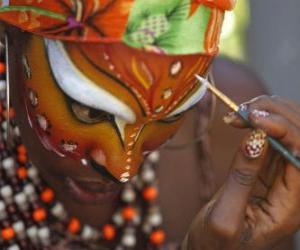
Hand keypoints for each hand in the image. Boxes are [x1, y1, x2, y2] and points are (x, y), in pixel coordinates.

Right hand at [184, 95, 299, 249]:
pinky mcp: (266, 169)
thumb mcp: (224, 217)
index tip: (253, 119)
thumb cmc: (215, 244)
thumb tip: (256, 137)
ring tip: (239, 112)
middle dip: (276, 116)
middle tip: (244, 110)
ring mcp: (281, 177)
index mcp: (292, 206)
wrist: (209, 249)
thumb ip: (241, 178)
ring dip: (267, 115)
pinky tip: (241, 119)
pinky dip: (257, 124)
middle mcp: (293, 188)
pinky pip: (271, 139)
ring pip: (289, 133)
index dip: (284, 130)